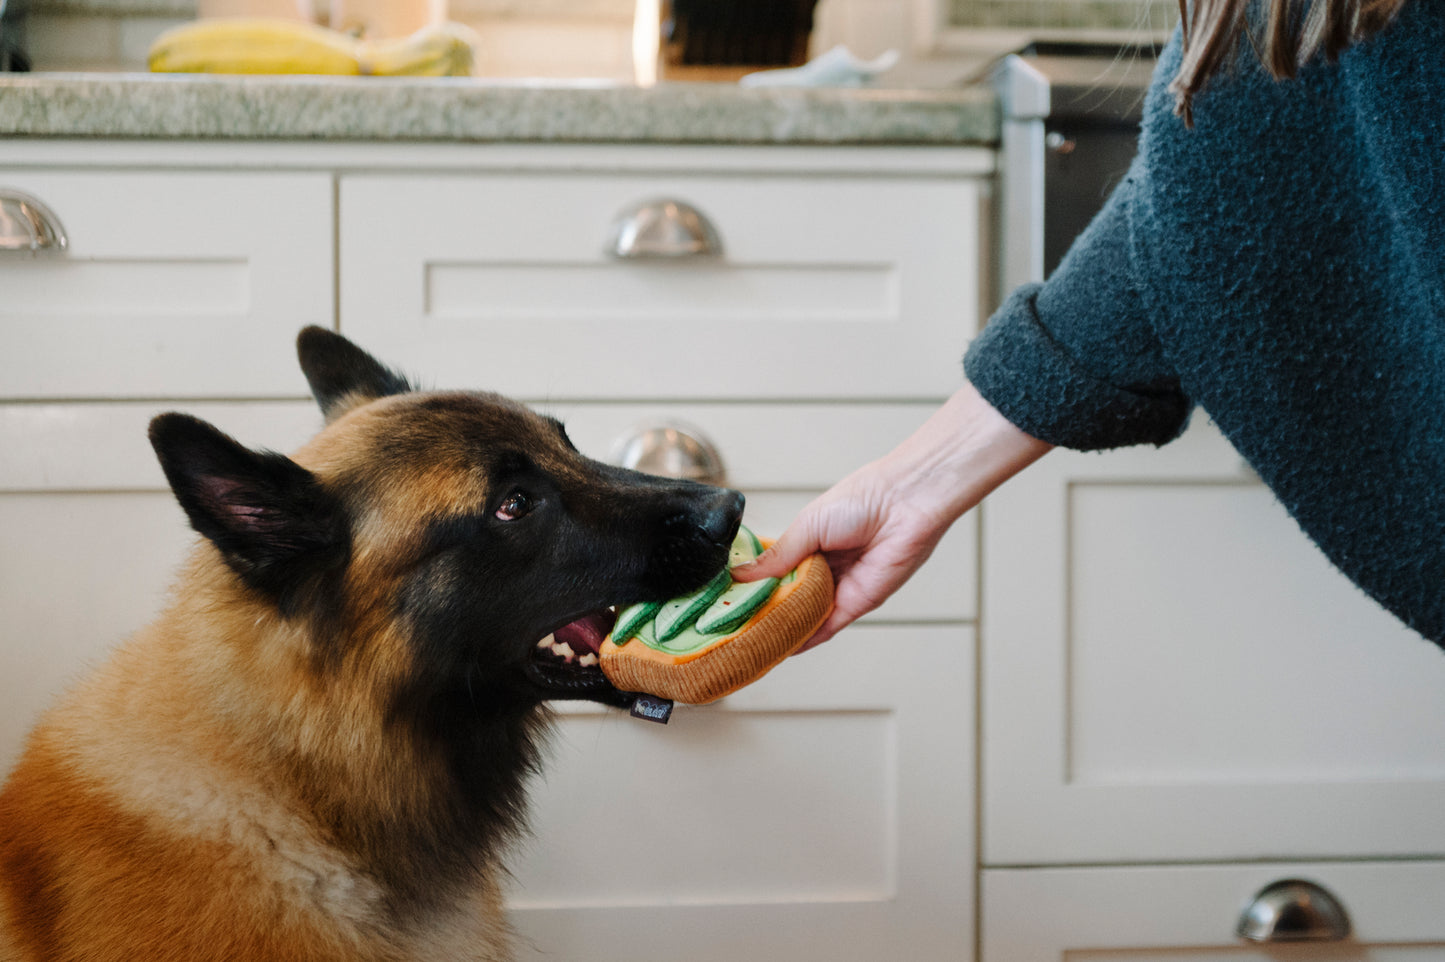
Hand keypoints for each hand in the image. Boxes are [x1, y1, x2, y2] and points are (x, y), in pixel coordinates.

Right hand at [734, 381, 1051, 649]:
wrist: (906, 504)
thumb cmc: (863, 500)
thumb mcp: (806, 526)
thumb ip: (777, 556)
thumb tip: (741, 575)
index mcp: (809, 544)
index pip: (774, 573)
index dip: (753, 588)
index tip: (727, 602)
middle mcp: (823, 568)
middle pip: (787, 599)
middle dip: (763, 614)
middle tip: (732, 629)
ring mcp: (839, 588)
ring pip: (804, 617)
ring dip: (781, 630)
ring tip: (749, 643)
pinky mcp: (858, 604)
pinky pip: (827, 627)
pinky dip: (806, 639)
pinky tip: (782, 648)